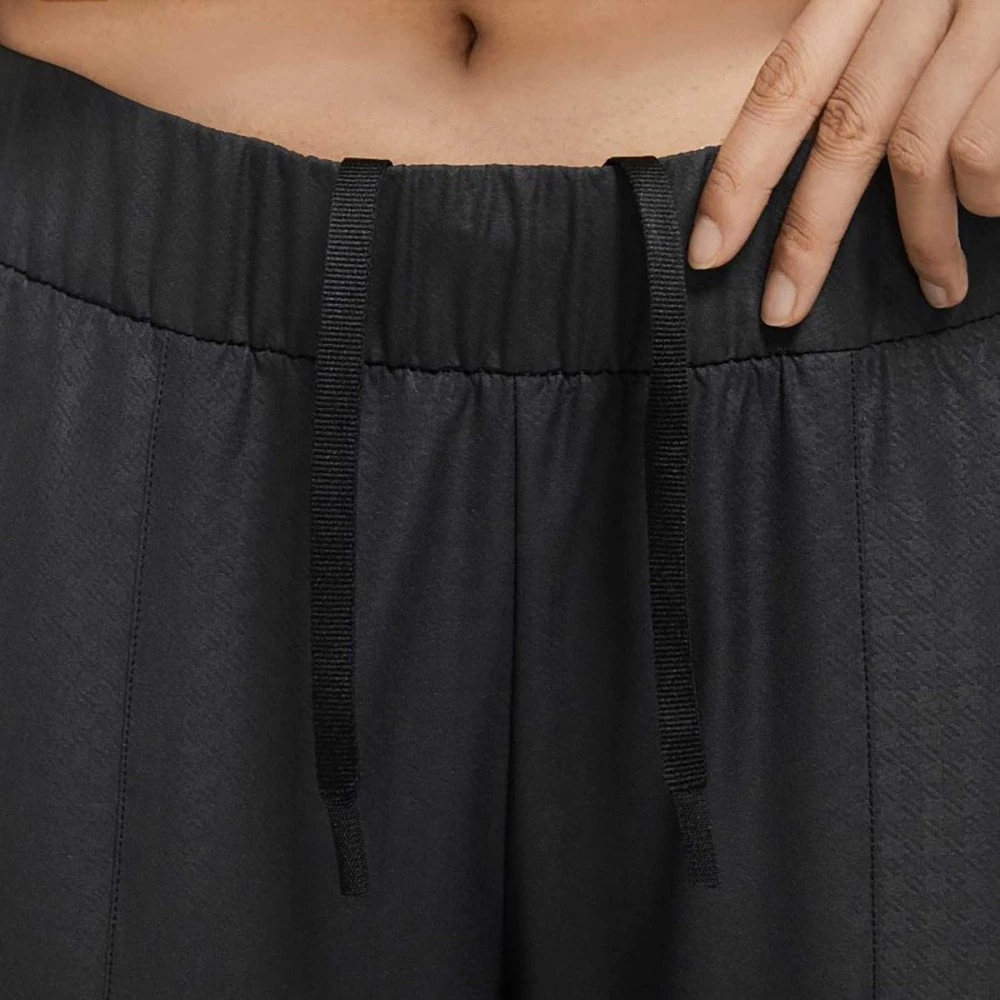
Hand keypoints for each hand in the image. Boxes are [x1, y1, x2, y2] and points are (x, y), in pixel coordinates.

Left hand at [686, 0, 999, 326]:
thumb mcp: (899, 4)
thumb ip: (852, 58)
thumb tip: (808, 158)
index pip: (783, 86)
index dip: (739, 174)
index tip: (707, 250)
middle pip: (846, 132)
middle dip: (808, 237)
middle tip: (781, 311)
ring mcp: (982, 17)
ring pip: (923, 151)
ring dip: (924, 237)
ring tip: (939, 285)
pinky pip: (988, 148)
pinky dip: (987, 197)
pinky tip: (990, 212)